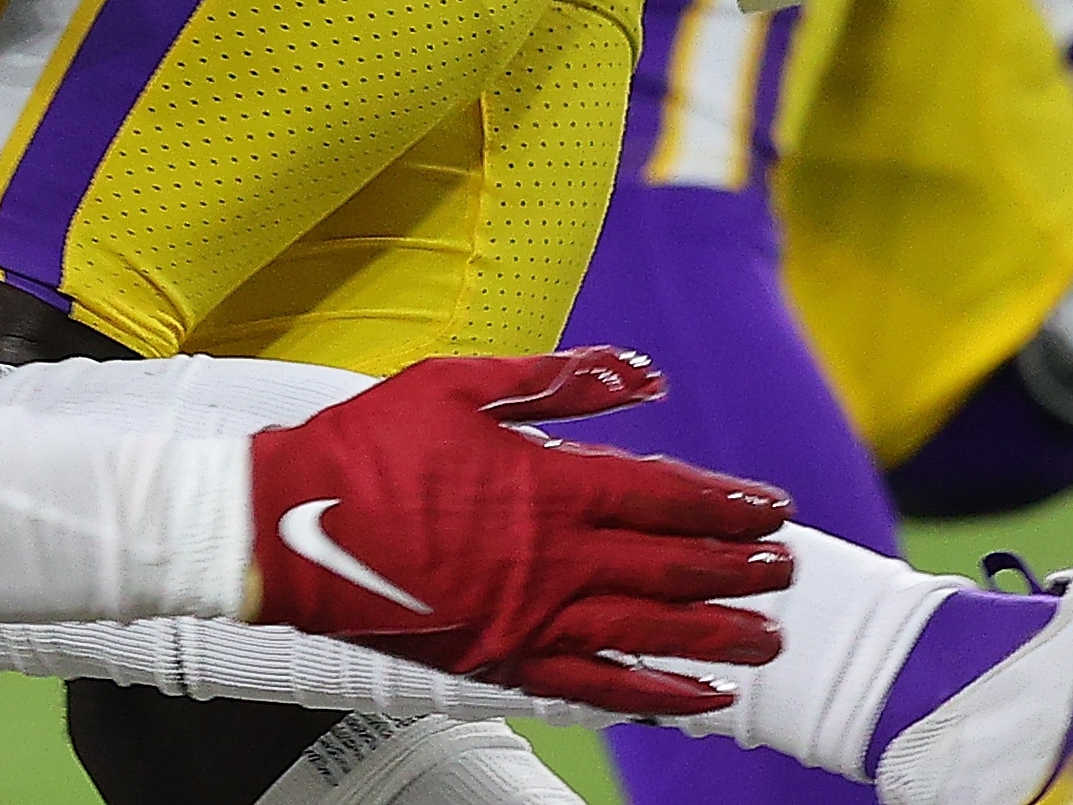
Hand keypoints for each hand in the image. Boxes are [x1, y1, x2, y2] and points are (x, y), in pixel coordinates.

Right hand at [242, 348, 792, 719]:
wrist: (287, 527)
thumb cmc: (367, 446)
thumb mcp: (460, 383)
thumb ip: (558, 379)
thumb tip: (643, 374)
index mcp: (545, 485)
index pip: (665, 495)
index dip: (726, 502)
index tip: (771, 505)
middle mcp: (551, 559)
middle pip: (672, 568)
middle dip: (739, 569)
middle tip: (785, 570)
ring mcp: (529, 616)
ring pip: (649, 633)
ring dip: (718, 637)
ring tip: (767, 639)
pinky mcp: (502, 658)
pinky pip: (597, 686)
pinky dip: (654, 695)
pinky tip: (697, 700)